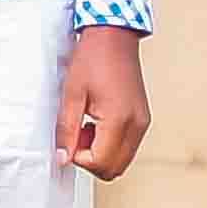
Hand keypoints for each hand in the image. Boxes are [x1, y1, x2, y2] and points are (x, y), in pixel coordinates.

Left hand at [58, 25, 150, 179]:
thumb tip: (63, 158)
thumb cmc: (92, 60)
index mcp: (120, 120)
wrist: (113, 38)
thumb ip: (66, 130)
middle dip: (91, 160)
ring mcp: (143, 122)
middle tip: (75, 136)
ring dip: (100, 152)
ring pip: (122, 160)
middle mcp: (137, 125)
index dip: (79, 158)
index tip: (69, 141)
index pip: (101, 163)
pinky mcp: (143, 119)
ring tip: (85, 127)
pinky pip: (127, 146)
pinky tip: (96, 123)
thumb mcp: (71, 96)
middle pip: (115, 168)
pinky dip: (110, 144)